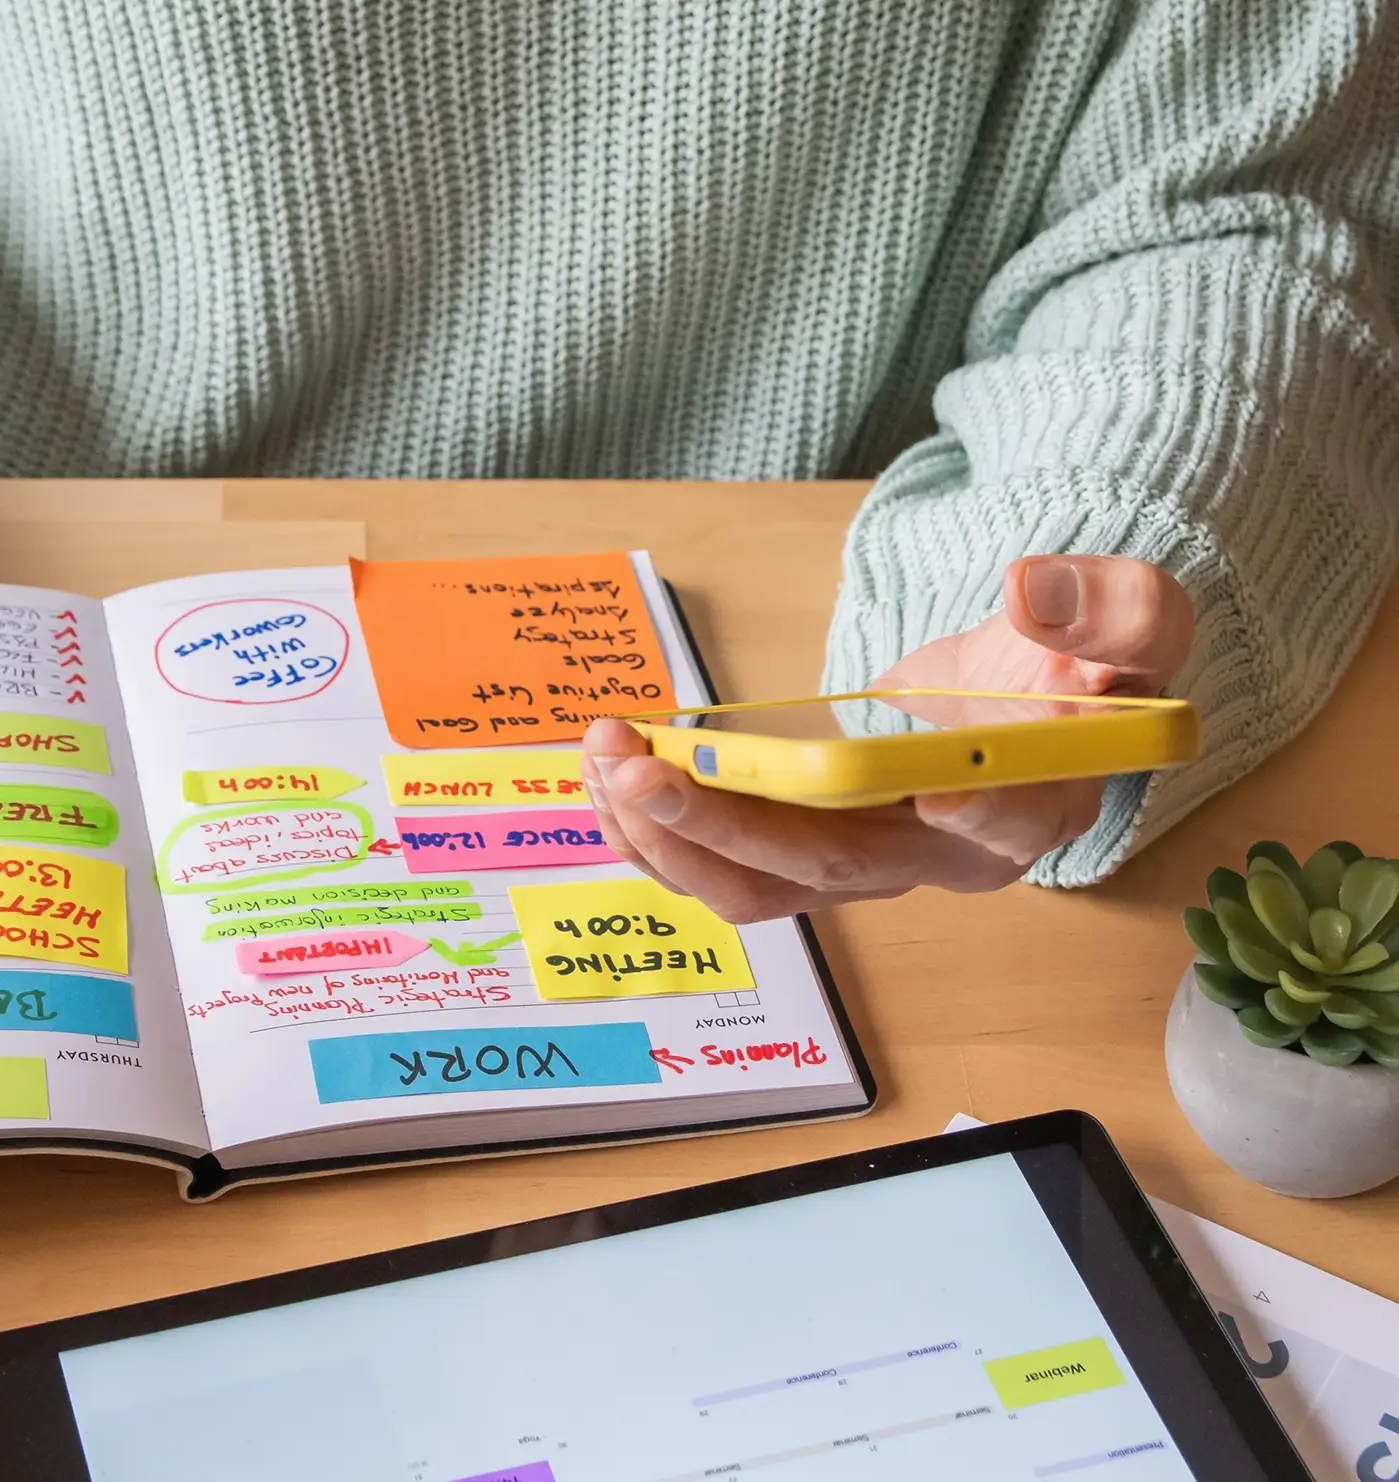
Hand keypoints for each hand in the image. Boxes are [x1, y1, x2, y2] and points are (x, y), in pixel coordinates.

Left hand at [581, 555, 1193, 920]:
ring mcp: (866, 866)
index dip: (930, 814)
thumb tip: (1037, 596)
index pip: (984, 824)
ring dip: (666, 837)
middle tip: (639, 774)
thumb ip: (1112, 613)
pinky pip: (724, 866)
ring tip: (600, 763)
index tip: (889, 784)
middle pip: (826, 872)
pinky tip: (607, 778)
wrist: (1036, 694)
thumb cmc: (1083, 667)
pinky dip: (657, 831)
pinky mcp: (811, 853)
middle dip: (723, 827)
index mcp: (1029, 811)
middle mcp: (939, 862)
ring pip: (757, 887)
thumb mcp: (1135, 620)